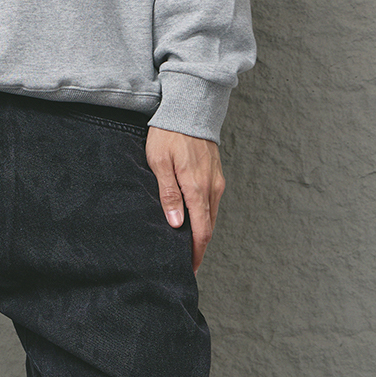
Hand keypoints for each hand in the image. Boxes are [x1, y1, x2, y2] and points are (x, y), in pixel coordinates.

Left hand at [145, 127, 225, 274]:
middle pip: (209, 227)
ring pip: (212, 216)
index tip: (188, 268)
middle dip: (199, 248)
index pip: (201, 230)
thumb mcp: (159, 163)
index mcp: (197, 188)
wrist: (190, 108)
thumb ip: (168, 194)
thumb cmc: (168, 134)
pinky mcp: (216, 175)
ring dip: (202, 233)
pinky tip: (194, 222)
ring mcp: (216, 181)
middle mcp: (212, 187)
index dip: (196, 253)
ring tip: (188, 248)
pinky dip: (205, 218)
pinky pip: (212, 203)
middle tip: (187, 264)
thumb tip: (176, 223)